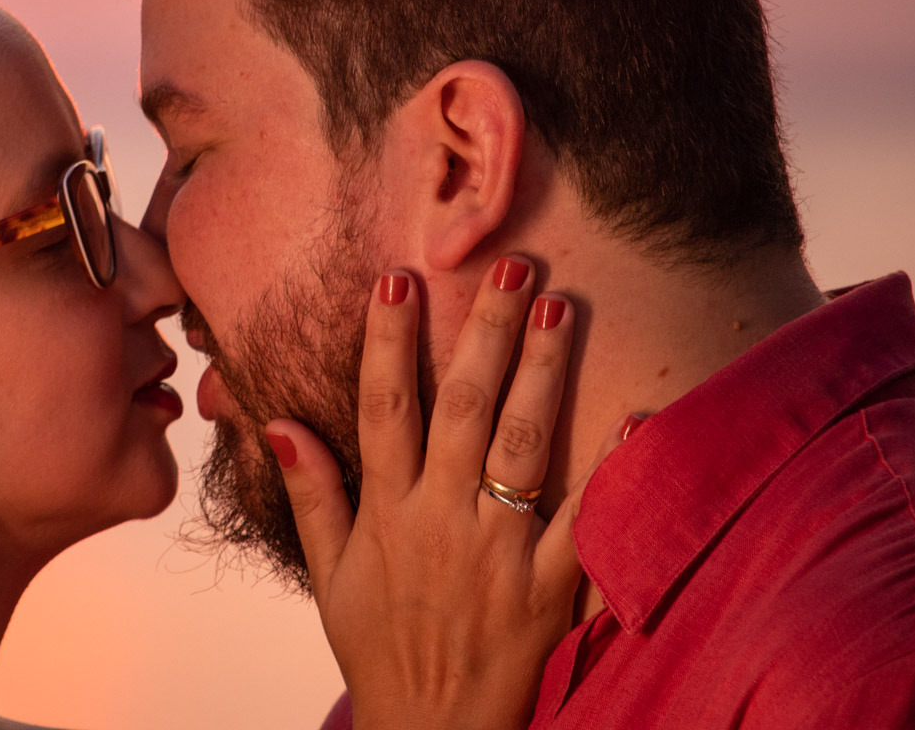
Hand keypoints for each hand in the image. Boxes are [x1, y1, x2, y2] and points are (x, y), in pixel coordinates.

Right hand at [265, 257, 631, 729]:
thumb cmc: (379, 648)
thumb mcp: (329, 573)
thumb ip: (312, 493)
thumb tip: (279, 421)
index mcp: (387, 511)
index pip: (384, 407)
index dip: (389, 341)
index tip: (398, 279)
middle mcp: (441, 519)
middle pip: (465, 407)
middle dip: (486, 330)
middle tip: (512, 265)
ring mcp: (498, 551)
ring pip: (522, 445)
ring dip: (542, 371)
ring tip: (561, 306)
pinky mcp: (548, 589)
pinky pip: (585, 522)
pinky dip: (612, 471)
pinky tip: (635, 416)